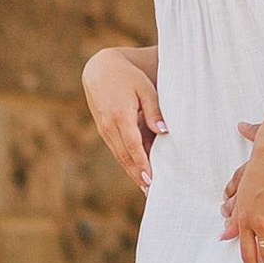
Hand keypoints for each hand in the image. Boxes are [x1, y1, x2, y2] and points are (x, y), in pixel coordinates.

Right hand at [82, 48, 164, 193]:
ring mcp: (104, 129)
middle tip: (151, 192)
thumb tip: (163, 132)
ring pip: (119, 156)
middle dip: (137, 175)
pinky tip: (138, 172)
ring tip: (146, 188)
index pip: (132, 145)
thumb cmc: (128, 77)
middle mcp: (108, 126)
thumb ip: (154, 111)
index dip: (142, 164)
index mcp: (120, 114)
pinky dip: (127, 162)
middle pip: (125, 156)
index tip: (151, 179)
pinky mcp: (103, 130)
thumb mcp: (145, 89)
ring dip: (132, 172)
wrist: (100, 69)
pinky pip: (116, 150)